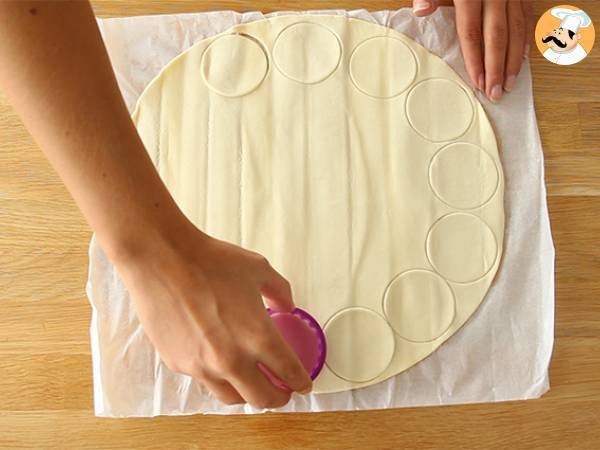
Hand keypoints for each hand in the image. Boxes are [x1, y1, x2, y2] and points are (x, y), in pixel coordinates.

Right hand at [112, 220, 311, 408]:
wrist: (162, 259)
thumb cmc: (209, 261)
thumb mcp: (259, 269)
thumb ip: (280, 292)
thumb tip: (286, 307)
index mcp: (258, 337)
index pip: (289, 373)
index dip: (301, 383)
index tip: (303, 385)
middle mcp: (232, 359)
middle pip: (263, 399)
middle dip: (278, 399)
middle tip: (282, 392)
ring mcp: (203, 366)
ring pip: (232, 397)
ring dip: (246, 393)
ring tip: (250, 382)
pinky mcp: (178, 364)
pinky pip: (204, 380)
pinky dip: (217, 376)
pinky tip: (217, 360)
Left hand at [413, 0, 531, 101]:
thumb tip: (421, 10)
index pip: (472, 31)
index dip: (475, 58)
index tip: (478, 82)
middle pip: (497, 35)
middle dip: (497, 67)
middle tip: (496, 93)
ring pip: (516, 28)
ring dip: (514, 59)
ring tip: (510, 83)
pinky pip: (525, 17)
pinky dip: (524, 40)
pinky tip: (521, 60)